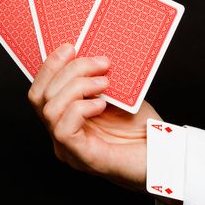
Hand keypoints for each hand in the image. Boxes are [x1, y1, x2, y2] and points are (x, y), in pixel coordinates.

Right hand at [28, 44, 161, 191]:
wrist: (164, 155)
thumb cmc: (142, 128)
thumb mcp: (119, 95)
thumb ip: (100, 79)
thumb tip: (90, 54)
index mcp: (66, 117)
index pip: (40, 90)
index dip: (50, 66)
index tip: (71, 46)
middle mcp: (62, 134)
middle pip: (41, 96)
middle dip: (69, 71)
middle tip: (100, 62)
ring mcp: (70, 148)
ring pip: (49, 110)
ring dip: (76, 87)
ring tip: (104, 82)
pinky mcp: (83, 158)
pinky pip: (64, 129)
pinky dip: (80, 108)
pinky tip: (101, 104)